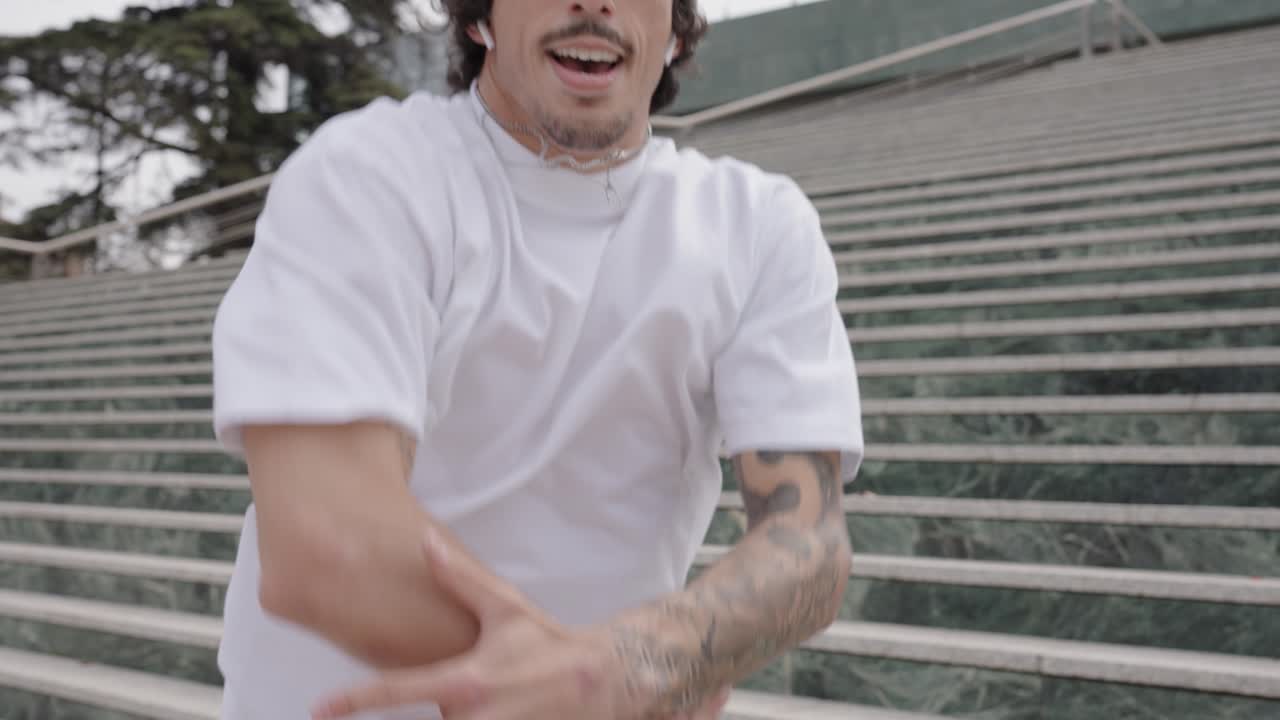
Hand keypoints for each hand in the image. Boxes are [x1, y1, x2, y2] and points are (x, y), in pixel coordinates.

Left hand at [311, 531, 731, 719]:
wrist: (602, 680)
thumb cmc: (549, 644)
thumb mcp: (505, 608)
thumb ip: (461, 578)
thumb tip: (425, 541)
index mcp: (468, 680)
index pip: (400, 690)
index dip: (356, 700)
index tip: (321, 707)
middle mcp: (476, 717)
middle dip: (431, 709)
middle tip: (451, 691)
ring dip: (458, 715)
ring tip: (491, 697)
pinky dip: (476, 719)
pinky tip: (496, 708)